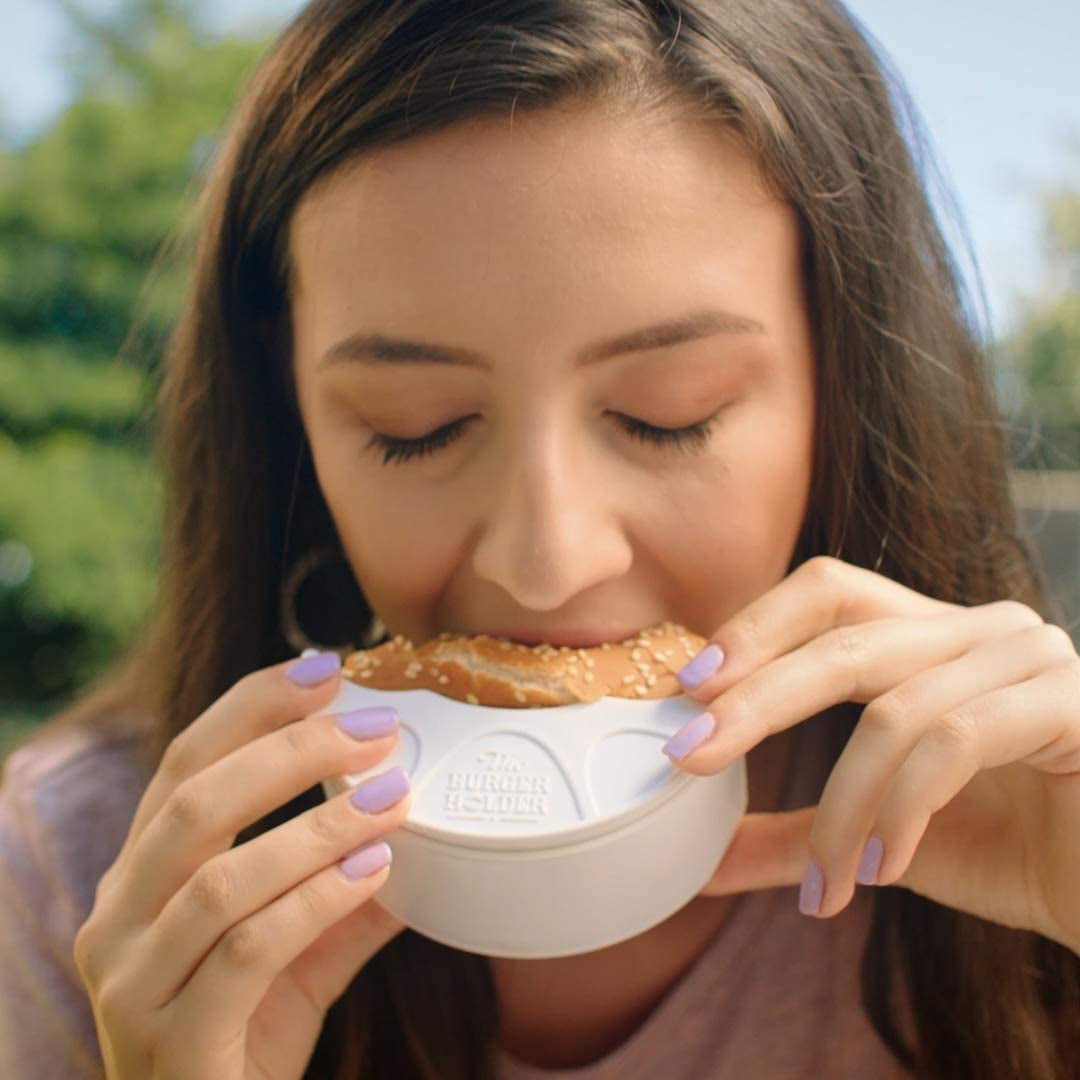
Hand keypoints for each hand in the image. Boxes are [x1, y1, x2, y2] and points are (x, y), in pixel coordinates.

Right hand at [73, 653, 411, 1078]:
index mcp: (139, 879)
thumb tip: (418, 834)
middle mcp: (117, 919)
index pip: (184, 764)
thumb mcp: (298, 953)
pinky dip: (318, 898)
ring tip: (394, 797)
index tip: (325, 668)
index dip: (252, 707)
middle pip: (195, 801)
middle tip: (375, 726)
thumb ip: (346, 893)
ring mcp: (132, 983)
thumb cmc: (242, 1037)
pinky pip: (249, 949)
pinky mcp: (172, 1041)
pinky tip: (376, 870)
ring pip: (221, 876)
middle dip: (291, 750)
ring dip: (318, 826)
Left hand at [666, 556, 1079, 955]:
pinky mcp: (1072, 706)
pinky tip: (882, 870)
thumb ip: (798, 834)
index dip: (754, 628)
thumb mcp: (880, 835)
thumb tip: (705, 858)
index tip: (687, 688)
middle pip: (843, 640)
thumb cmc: (1007, 848)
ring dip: (842, 806)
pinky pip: (955, 744)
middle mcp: (982, 627)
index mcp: (933, 634)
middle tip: (690, 757)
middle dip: (757, 701)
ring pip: (894, 711)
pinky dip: (903, 812)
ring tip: (824, 881)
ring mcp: (1032, 659)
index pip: (828, 591)